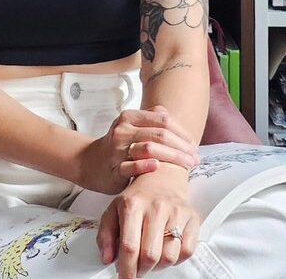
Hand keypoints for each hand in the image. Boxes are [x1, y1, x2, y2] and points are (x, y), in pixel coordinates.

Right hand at [75, 106, 198, 194]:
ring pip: (148, 148)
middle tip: (195, 159)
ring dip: (172, 157)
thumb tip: (177, 121)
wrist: (91, 162)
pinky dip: (145, 166)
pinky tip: (157, 167)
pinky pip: (131, 166)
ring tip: (187, 166)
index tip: (194, 146)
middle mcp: (123, 129)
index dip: (182, 133)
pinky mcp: (114, 168)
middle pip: (159, 134)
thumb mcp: (132, 126)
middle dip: (182, 148)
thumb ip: (153, 120)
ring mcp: (117, 148)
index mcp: (130, 117)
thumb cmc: (118, 146)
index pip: (163, 120)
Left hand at [96, 166, 200, 278]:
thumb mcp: (113, 210)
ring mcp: (176, 212)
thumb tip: (107, 258)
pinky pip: (186, 252)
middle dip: (141, 270)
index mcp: (133, 205)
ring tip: (151, 257)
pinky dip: (176, 259)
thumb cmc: (137, 197)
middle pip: (150, 255)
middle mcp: (156, 208)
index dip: (126, 269)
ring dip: (158, 266)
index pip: (129, 246)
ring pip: (169, 257)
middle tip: (137, 269)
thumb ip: (106, 235)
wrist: (162, 176)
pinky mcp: (192, 218)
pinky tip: (166, 250)